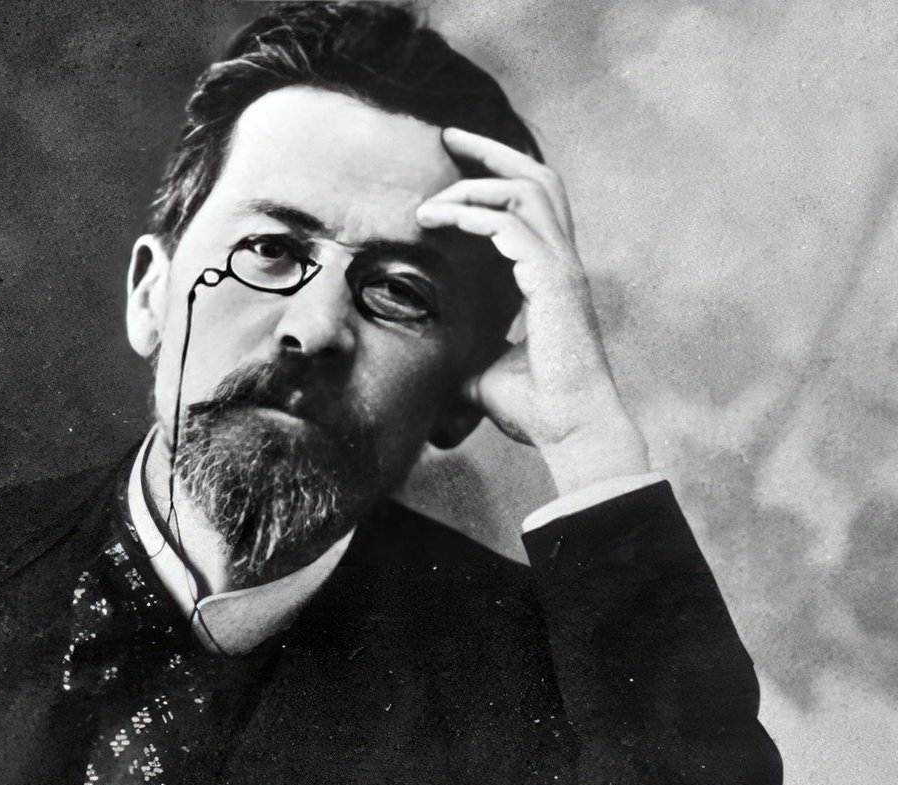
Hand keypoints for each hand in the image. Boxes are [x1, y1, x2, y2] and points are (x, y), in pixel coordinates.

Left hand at [416, 127, 647, 494]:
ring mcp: (563, 269)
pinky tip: (444, 220)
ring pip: (528, 192)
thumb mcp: (486, 373)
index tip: (455, 162)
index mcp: (552, 276)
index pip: (533, 203)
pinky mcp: (554, 283)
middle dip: (492, 151)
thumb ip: (467, 356)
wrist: (571, 431)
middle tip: (447, 138)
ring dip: (475, 185)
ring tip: (430, 202)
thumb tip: (433, 367)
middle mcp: (563, 263)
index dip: (498, 175)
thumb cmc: (538, 409)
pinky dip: (478, 215)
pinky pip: (514, 228)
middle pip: (538, 178)